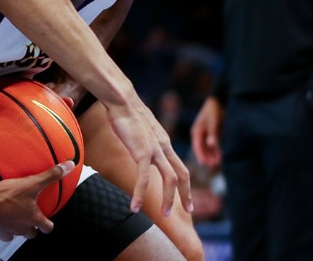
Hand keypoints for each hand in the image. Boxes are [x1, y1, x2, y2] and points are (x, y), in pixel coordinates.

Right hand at [0, 161, 71, 240]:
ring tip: (8, 218)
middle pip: (30, 234)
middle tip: (27, 218)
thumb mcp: (32, 182)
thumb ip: (51, 175)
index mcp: (32, 218)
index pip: (47, 227)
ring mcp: (6, 232)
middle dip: (31, 228)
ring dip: (13, 229)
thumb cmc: (8, 196)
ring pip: (12, 235)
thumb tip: (69, 166)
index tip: (47, 223)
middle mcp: (21, 228)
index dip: (48, 225)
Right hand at [103, 97, 192, 215]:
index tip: (186, 196)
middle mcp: (164, 146)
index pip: (179, 165)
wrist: (121, 99)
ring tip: (166, 214)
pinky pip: (143, 178)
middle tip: (190, 210)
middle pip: (182, 174)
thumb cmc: (126, 111)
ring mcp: (155, 149)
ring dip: (169, 199)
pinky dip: (139, 194)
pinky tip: (134, 207)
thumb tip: (140, 149)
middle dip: (187, 194)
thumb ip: (144, 141)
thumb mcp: (141, 130)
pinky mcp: (142, 151)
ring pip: (170, 179)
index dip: (184, 183)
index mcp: (164, 142)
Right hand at [189, 96, 221, 167]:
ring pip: (208, 148)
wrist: (220, 100)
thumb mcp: (213, 122)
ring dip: (212, 154)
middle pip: (202, 148)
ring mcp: (207, 134)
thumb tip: (211, 145)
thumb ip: (213, 134)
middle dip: (207, 156)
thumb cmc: (214, 110)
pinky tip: (221, 156)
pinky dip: (216, 150)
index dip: (200, 154)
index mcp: (196, 131)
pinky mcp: (213, 133)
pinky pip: (213, 145)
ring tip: (218, 161)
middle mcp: (200, 134)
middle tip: (213, 164)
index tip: (204, 163)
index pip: (197, 146)